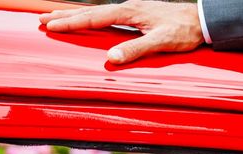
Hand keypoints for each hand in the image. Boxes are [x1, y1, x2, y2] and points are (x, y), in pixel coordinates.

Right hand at [39, 0, 203, 64]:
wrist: (200, 20)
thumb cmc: (183, 31)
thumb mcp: (160, 42)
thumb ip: (136, 50)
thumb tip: (111, 58)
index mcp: (129, 12)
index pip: (93, 18)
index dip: (71, 23)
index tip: (50, 26)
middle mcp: (128, 7)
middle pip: (90, 12)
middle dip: (65, 16)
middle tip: (41, 19)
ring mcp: (133, 9)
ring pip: (97, 12)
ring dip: (76, 15)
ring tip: (57, 18)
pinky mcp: (138, 14)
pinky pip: (108, 15)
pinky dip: (92, 17)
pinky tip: (90, 20)